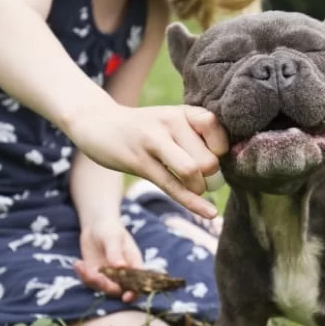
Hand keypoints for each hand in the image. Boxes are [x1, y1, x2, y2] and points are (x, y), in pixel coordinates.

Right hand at [68, 103, 228, 217]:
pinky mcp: (139, 161)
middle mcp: (171, 122)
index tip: (214, 158)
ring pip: (191, 171)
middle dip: (211, 177)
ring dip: (199, 188)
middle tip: (203, 179)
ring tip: (194, 188)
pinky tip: (209, 212)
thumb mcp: (172, 122)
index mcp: (184, 112)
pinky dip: (193, 203)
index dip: (222, 151)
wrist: (98, 123)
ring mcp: (153, 141)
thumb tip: (226, 165)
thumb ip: (198, 137)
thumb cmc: (145, 128)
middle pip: (208, 159)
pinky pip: (171, 186)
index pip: (216, 129)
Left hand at [74, 222, 142, 302]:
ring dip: (91, 280)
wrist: (96, 226)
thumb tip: (121, 267)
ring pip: (102, 287)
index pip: (138, 282)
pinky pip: (89, 281)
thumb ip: (115, 252)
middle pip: (118, 289)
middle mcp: (123, 273)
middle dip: (106, 286)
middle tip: (94, 275)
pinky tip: (77, 263)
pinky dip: (82, 275)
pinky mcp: (95, 274)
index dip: (134, 292)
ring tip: (82, 265)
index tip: (126, 297)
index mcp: (134, 264)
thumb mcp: (113, 237)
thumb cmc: (110, 229)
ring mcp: (108, 275)